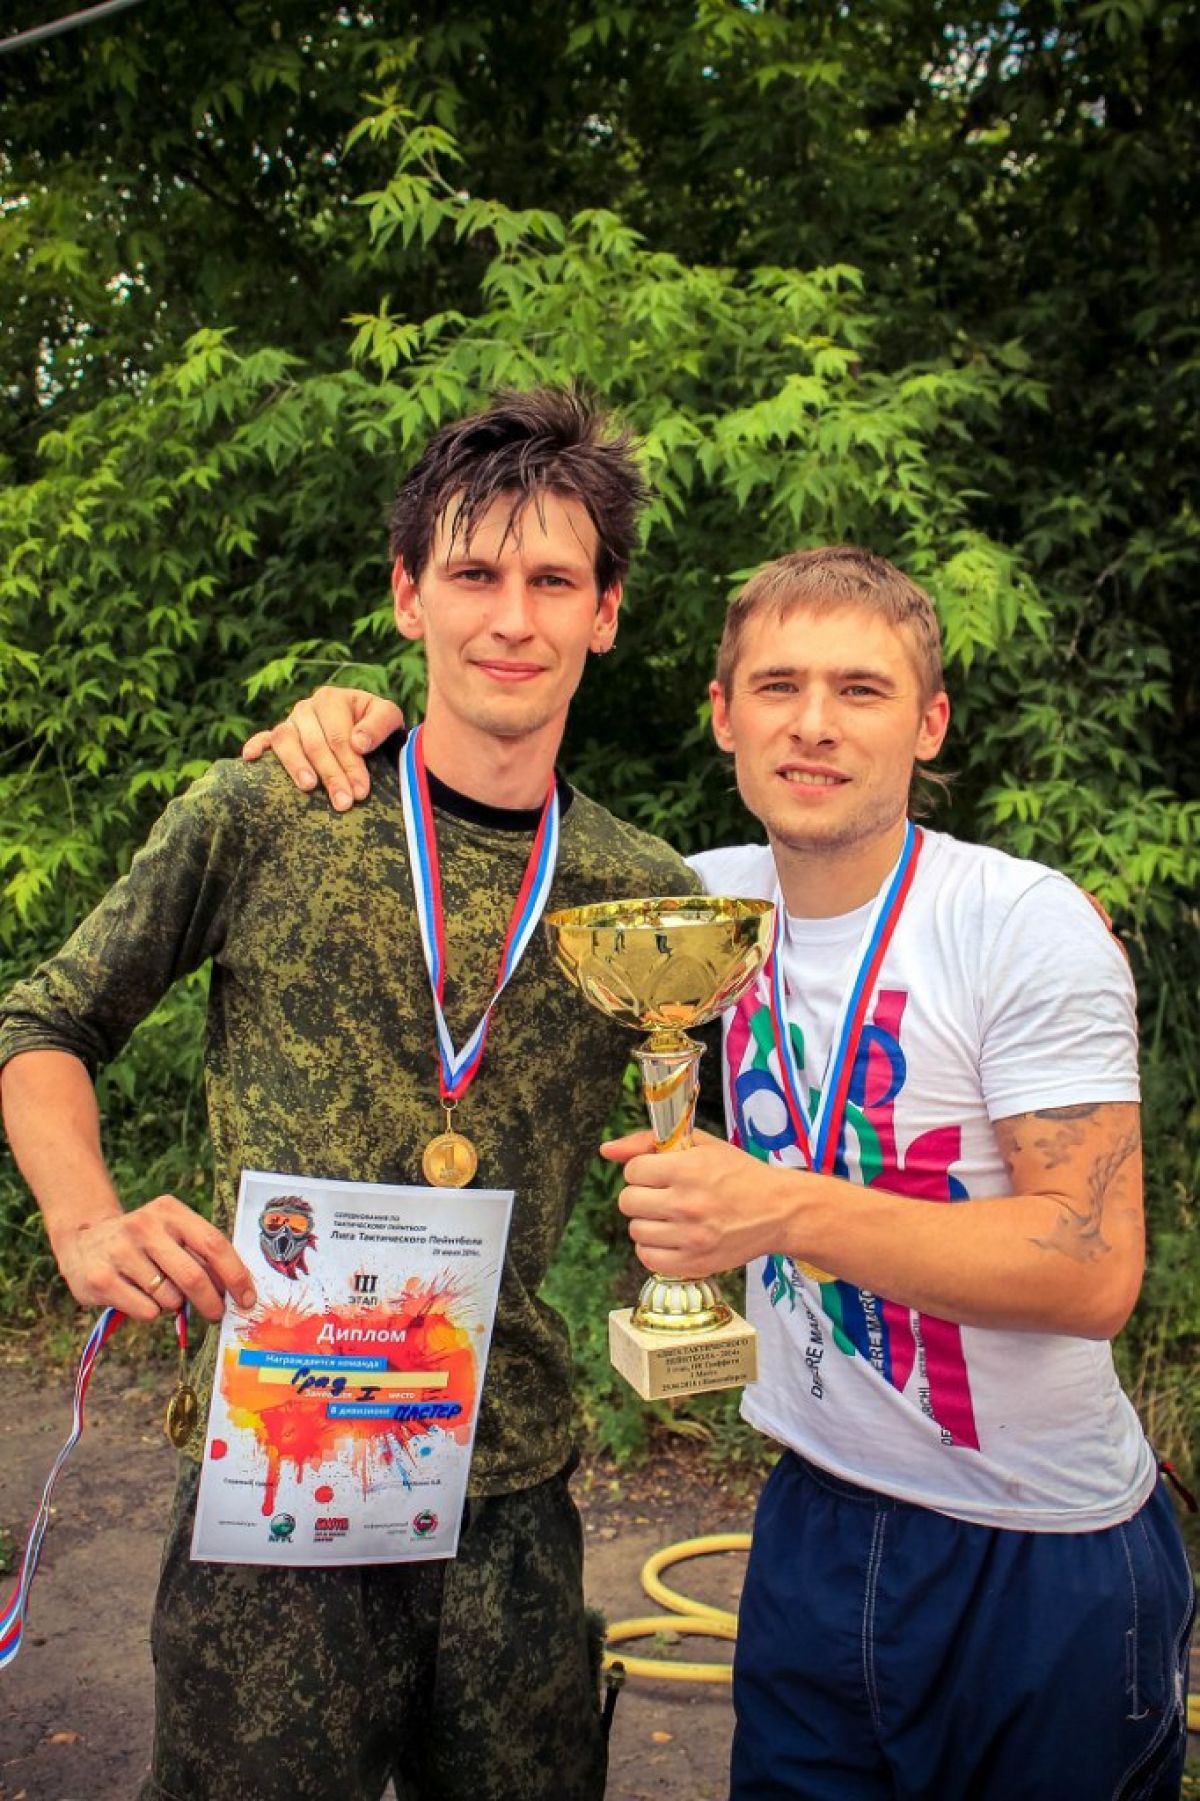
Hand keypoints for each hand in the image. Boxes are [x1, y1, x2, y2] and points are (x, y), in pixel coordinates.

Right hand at [55, 1195, 256, 1323]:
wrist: (83, 1239)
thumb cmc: (143, 1242)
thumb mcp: (171, 1232)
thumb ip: (200, 1253)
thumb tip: (238, 1289)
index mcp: (169, 1211)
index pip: (213, 1244)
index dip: (235, 1275)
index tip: (247, 1299)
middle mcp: (144, 1226)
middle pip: (193, 1276)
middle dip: (211, 1303)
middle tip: (216, 1315)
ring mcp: (120, 1251)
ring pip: (169, 1298)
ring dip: (173, 1304)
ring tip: (158, 1290)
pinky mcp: (101, 1279)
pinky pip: (146, 1311)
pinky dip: (150, 1312)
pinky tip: (137, 1296)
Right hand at [241, 688, 404, 810]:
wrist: (367, 733)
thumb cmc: (377, 729)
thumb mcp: (389, 718)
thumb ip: (379, 725)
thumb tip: (358, 743)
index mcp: (333, 699)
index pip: (340, 736)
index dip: (351, 764)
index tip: (361, 791)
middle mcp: (307, 708)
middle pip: (315, 743)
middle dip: (331, 775)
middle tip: (343, 803)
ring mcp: (290, 722)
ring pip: (285, 740)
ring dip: (295, 765)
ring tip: (308, 787)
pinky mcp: (276, 738)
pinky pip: (262, 739)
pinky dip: (256, 746)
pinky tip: (250, 758)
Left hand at [601, 1127, 804, 1277]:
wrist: (779, 1211)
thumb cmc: (740, 1174)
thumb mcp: (701, 1145)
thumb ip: (648, 1142)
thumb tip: (605, 1150)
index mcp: (688, 1170)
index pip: (633, 1171)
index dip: (644, 1170)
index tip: (661, 1173)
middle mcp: (687, 1204)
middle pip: (628, 1201)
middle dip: (642, 1195)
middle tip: (664, 1194)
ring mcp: (691, 1238)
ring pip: (635, 1230)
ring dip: (648, 1222)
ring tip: (671, 1216)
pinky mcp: (695, 1264)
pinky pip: (648, 1258)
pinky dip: (654, 1248)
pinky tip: (671, 1237)